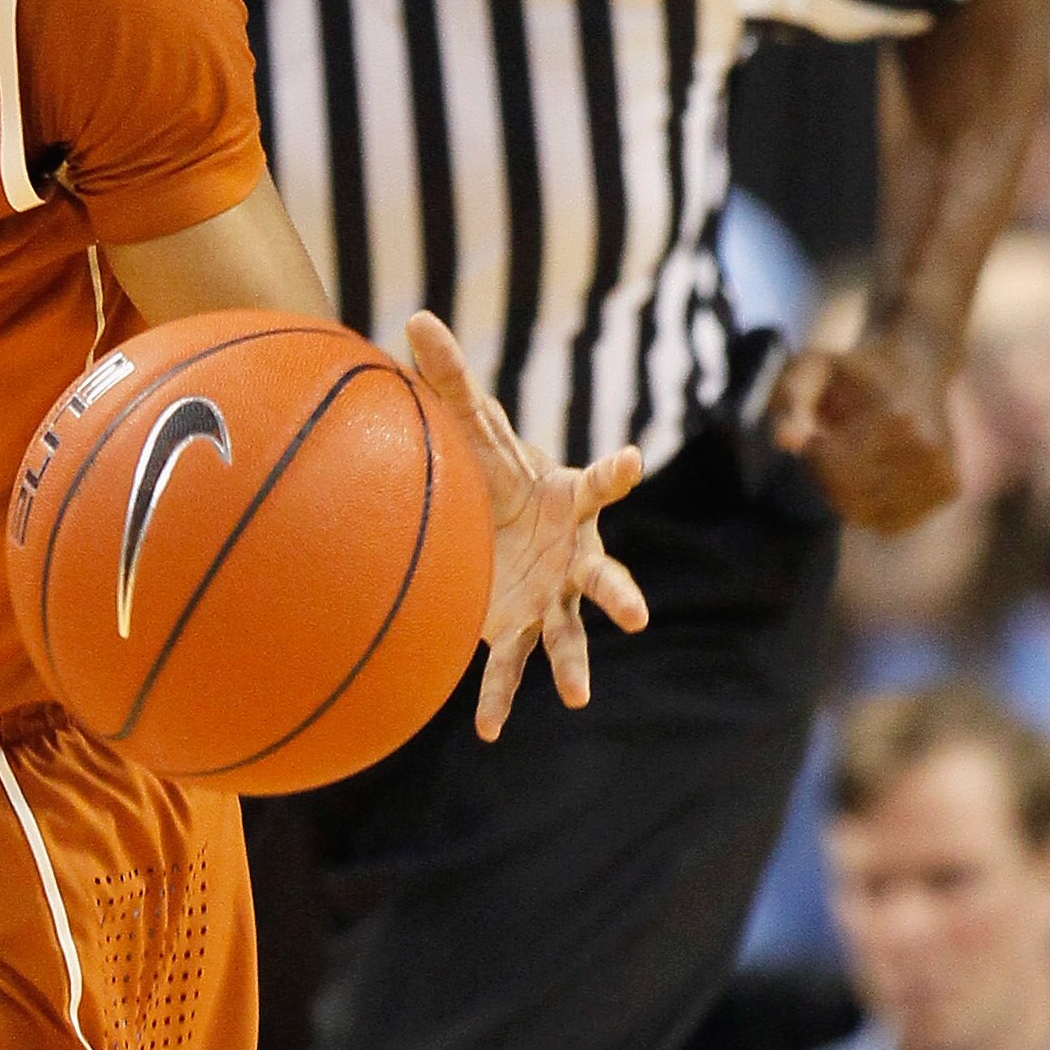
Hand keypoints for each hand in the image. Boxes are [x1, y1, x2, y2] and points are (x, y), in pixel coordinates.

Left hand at [406, 313, 648, 739]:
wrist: (502, 519)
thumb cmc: (496, 470)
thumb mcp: (473, 428)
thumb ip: (450, 379)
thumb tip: (413, 317)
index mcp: (567, 502)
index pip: (598, 486)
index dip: (616, 474)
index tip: (631, 461)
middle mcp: (573, 555)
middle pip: (602, 576)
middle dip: (618, 594)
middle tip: (636, 614)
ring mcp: (552, 597)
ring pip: (568, 636)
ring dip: (574, 665)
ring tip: (578, 696)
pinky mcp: (520, 626)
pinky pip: (510, 667)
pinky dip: (498, 698)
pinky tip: (486, 733)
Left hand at [770, 318, 961, 534]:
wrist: (920, 363)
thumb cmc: (858, 369)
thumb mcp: (816, 367)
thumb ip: (791, 398)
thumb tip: (785, 442)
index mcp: (893, 418)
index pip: (837, 469)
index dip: (817, 457)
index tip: (820, 435)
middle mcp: (924, 447)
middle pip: (853, 498)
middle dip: (831, 479)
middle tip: (836, 449)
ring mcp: (941, 470)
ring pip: (871, 516)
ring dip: (853, 496)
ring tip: (860, 458)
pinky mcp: (950, 487)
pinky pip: (894, 523)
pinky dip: (878, 508)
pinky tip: (880, 475)